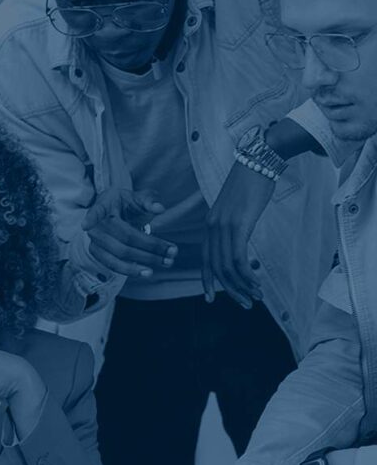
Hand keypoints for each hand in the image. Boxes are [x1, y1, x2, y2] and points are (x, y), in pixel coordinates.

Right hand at [82, 188, 177, 277]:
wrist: (112, 215)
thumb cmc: (125, 204)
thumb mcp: (136, 197)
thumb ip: (148, 199)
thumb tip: (159, 208)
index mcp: (104, 205)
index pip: (96, 211)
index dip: (91, 218)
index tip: (85, 225)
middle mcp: (97, 225)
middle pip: (124, 238)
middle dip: (150, 246)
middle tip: (172, 251)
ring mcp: (95, 241)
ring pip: (119, 255)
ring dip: (143, 262)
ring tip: (164, 263)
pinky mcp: (98, 254)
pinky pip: (113, 265)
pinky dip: (130, 270)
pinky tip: (147, 272)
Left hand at [202, 162, 274, 307]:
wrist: (259, 161)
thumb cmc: (251, 183)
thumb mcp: (237, 208)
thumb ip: (233, 226)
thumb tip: (238, 243)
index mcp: (210, 223)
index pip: (205, 258)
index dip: (207, 280)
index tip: (210, 298)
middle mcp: (212, 226)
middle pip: (216, 267)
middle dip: (229, 290)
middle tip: (245, 303)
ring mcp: (224, 225)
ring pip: (227, 266)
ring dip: (242, 285)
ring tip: (255, 296)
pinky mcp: (239, 224)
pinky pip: (238, 257)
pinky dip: (246, 275)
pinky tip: (257, 282)